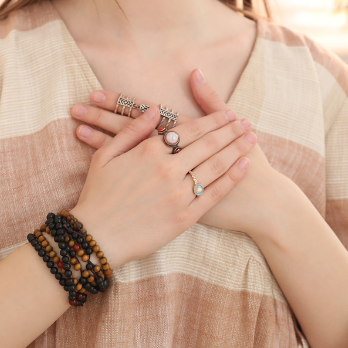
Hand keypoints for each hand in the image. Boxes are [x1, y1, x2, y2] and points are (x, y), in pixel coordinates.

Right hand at [72, 70, 280, 237]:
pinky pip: (214, 193)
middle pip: (207, 144)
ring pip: (215, 165)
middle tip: (246, 121)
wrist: (96, 237)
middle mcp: (168, 169)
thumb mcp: (105, 155)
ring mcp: (178, 193)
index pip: (189, 129)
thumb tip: (154, 110)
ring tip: (251, 138)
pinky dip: (232, 178)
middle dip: (230, 130)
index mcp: (149, 151)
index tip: (227, 112)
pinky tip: (244, 166)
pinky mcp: (185, 216)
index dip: (212, 120)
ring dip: (236, 149)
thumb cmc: (97, 195)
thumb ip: (132, 131)